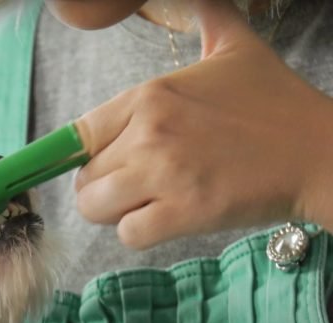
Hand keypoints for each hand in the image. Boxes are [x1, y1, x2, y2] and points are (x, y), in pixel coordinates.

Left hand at [73, 0, 332, 248]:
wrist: (319, 152)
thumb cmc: (276, 103)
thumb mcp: (236, 47)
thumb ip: (208, 16)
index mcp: (149, 96)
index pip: (78, 135)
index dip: (84, 155)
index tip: (101, 162)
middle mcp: (149, 133)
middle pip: (84, 178)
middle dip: (104, 187)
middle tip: (137, 185)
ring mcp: (164, 175)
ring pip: (96, 208)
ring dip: (115, 212)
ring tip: (146, 203)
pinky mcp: (184, 213)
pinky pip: (128, 236)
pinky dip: (139, 234)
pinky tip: (165, 219)